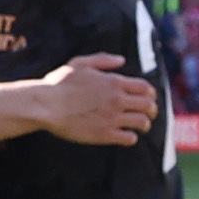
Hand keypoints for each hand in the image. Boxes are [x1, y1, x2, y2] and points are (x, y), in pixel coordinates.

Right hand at [18, 55, 162, 146]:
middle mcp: (117, 99)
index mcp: (113, 82)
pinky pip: (128, 138)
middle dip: (152, 109)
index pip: (145, 87)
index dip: (150, 93)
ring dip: (145, 124)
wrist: (46, 105)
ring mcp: (112, 117)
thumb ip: (103, 60)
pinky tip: (126, 136)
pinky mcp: (105, 134)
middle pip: (148, 105)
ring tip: (141, 126)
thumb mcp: (80, 64)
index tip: (148, 98)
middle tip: (149, 114)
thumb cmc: (59, 84)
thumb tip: (121, 60)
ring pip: (142, 122)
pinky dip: (131, 137)